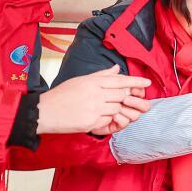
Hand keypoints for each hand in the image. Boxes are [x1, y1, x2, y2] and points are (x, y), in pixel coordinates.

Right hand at [38, 66, 152, 134]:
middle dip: (128, 98)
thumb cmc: (61, 95)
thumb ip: (100, 75)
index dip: (135, 82)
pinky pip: (108, 120)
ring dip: (117, 110)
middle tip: (133, 100)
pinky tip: (99, 117)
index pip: (120, 80)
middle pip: (122, 94)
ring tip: (110, 109)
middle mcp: (95, 93)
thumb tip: (116, 68)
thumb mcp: (80, 80)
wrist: (44, 112)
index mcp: (92, 81)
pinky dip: (108, 119)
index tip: (147, 83)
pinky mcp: (91, 122)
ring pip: (117, 108)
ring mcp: (94, 108)